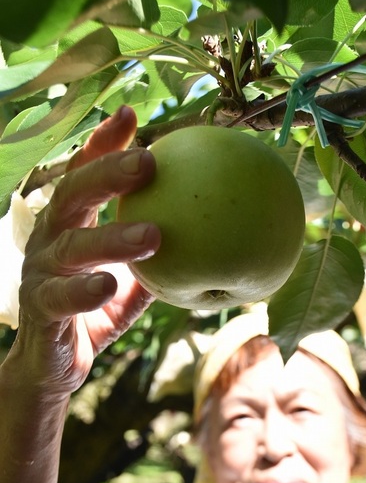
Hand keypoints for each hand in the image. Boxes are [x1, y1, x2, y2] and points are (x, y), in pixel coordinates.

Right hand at [15, 106, 160, 395]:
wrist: (52, 366)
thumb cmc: (92, 314)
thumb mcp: (127, 282)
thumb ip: (155, 260)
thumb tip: (209, 238)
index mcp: (69, 225)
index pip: (82, 175)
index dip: (102, 145)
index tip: (131, 115)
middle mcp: (48, 240)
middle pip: (72, 195)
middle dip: (107, 173)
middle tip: (148, 162)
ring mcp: (39, 274)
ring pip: (71, 248)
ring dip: (112, 238)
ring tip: (154, 234)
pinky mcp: (39, 311)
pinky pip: (61, 298)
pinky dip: (85, 291)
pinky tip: (110, 285)